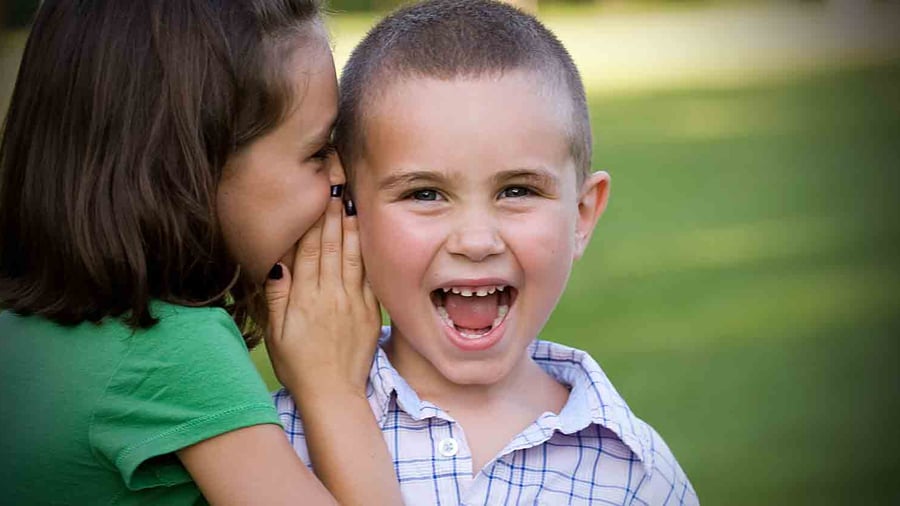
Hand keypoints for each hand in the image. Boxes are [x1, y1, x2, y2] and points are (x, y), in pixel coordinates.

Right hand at [264, 189, 380, 401]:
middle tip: (335, 185)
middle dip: (332, 214)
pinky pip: (369, 276)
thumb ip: (276, 297)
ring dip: (351, 227)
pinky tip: (367, 235)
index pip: (309, 250)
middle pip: (331, 246)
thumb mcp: (276, 334)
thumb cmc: (298, 365)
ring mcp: (353, 302)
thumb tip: (276, 262)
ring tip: (351, 201)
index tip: (316, 196)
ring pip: (352, 256)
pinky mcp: (370, 311)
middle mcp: (330, 295)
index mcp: (305, 298)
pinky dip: (367, 253)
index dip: (312, 221)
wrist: (333, 393)